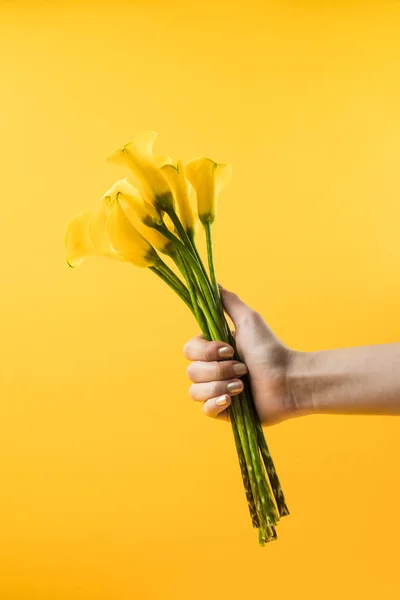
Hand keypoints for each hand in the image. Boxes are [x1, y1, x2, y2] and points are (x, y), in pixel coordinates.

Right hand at [183, 286, 297, 424]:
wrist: (288, 380)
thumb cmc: (270, 349)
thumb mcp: (249, 320)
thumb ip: (228, 302)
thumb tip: (212, 282)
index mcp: (213, 351)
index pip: (189, 351)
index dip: (206, 351)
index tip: (230, 349)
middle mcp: (211, 371)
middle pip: (191, 372)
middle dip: (218, 370)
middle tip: (243, 368)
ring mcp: (215, 391)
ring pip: (195, 392)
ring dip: (220, 386)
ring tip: (243, 386)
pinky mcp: (223, 411)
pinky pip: (205, 410)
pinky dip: (216, 403)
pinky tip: (233, 400)